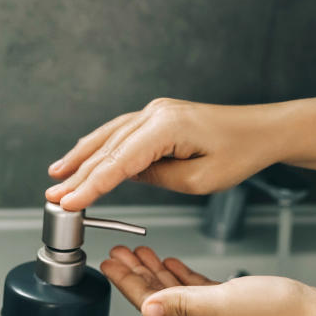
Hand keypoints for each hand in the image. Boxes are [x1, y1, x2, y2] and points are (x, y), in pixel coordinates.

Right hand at [47, 96, 315, 210]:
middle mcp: (155, 113)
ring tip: (56, 177)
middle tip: (53, 197)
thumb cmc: (240, 153)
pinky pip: (120, 133)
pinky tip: (83, 157)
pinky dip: (99, 147)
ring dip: (81, 159)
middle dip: (78, 175)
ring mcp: (154, 112)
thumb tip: (128, 176)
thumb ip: (158, 177)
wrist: (262, 130)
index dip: (91, 186)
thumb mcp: (199, 179)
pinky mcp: (157, 117)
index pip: (119, 162)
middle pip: (107, 149)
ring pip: (108, 138)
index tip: (69, 203)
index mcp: (166, 127)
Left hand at [99, 246, 315, 315]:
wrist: (305, 311)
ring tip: (137, 252)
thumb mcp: (222, 302)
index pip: (148, 304)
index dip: (125, 283)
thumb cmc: (272, 310)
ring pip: (171, 290)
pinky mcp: (223, 303)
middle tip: (117, 252)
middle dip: (134, 273)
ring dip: (152, 270)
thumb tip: (147, 307)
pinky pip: (191, 287)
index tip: (108, 265)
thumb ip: (183, 303)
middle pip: (155, 296)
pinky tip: (170, 262)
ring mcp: (210, 314)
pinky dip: (177, 273)